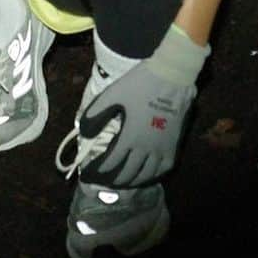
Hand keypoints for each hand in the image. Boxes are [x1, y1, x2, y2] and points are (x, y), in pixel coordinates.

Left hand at [72, 26, 208, 187]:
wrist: (172, 76)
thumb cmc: (141, 84)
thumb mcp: (112, 94)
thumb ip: (95, 115)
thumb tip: (84, 134)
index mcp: (128, 138)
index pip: (109, 164)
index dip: (97, 172)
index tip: (88, 174)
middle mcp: (145, 149)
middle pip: (127, 174)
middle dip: (112, 180)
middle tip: (104, 180)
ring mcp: (161, 149)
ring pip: (145, 175)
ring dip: (131, 182)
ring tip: (122, 181)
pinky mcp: (173, 144)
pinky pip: (163, 168)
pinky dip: (152, 175)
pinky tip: (146, 173)